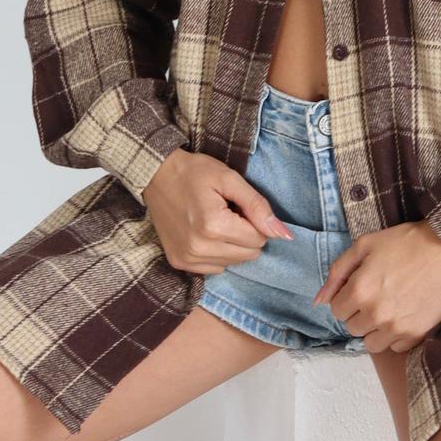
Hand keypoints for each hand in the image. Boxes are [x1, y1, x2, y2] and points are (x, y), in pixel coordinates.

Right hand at [143, 148, 294, 273]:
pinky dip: (217, 253)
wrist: (155, 174)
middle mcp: (199, 248)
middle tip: (228, 212)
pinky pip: (214, 268)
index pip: (258, 239)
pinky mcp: (179, 263)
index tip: (238, 205)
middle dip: (246, 234)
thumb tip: (284, 234)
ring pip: (232, 264)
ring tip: (215, 221)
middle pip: (247, 255)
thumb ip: (258, 206)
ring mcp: (187, 259)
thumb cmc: (195, 172)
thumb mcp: (229, 179)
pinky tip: (205, 233)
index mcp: (214, 226)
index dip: (255, 221)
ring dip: (232, 245)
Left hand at [311, 220, 440, 352]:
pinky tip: (404, 313)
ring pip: (371, 343)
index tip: (360, 286)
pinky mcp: (416, 335)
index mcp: (360, 290)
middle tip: (376, 294)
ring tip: (388, 307)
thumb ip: (337, 272)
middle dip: (358, 313)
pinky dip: (395, 334)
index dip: (346, 297)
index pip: (336, 310)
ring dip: (374, 328)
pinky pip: (394, 347)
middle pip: (352, 328)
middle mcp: (375, 314)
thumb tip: (318, 301)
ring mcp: (396, 327)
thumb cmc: (405, 242)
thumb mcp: (365, 245)